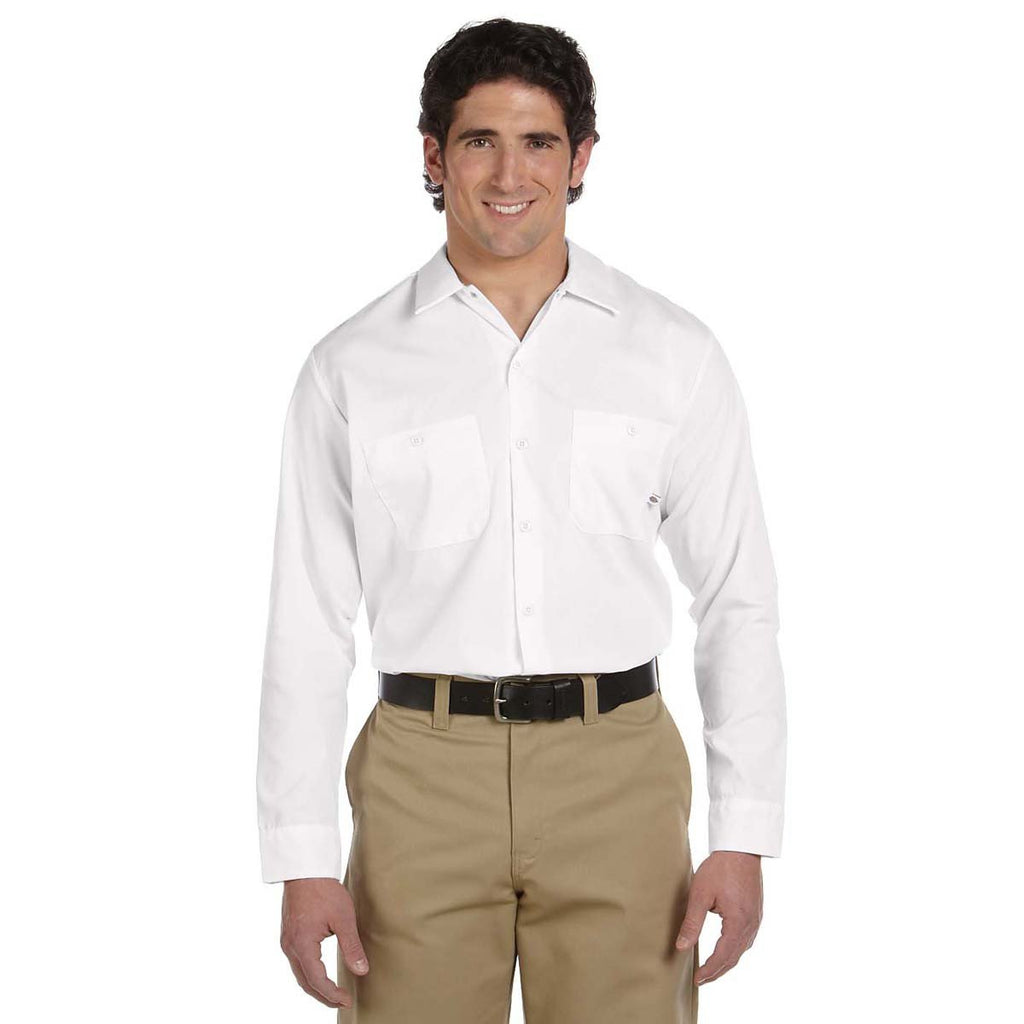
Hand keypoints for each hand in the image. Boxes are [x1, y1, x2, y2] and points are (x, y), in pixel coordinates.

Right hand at [279, 877, 368, 1008]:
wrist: (305, 869)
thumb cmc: (324, 890)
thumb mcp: (343, 918)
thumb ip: (351, 947)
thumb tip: (362, 971)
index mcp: (302, 945)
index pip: (316, 980)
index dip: (332, 994)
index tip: (347, 1000)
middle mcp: (290, 946)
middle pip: (305, 982)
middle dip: (323, 996)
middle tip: (342, 1001)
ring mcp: (286, 941)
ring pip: (299, 973)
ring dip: (315, 986)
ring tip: (333, 992)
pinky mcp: (288, 934)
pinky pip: (297, 962)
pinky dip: (308, 973)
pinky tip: (320, 972)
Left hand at [674, 850, 762, 985]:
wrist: (740, 848)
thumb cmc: (720, 868)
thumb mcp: (700, 894)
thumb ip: (692, 923)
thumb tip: (681, 947)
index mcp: (738, 923)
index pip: (723, 956)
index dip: (710, 970)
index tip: (697, 979)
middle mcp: (751, 925)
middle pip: (734, 957)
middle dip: (718, 971)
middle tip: (702, 979)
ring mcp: (756, 919)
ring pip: (742, 949)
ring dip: (727, 961)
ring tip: (711, 968)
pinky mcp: (756, 912)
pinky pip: (746, 939)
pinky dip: (735, 949)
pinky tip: (726, 949)